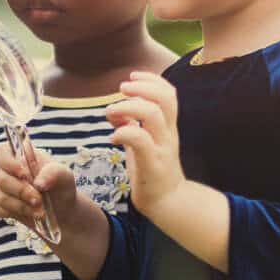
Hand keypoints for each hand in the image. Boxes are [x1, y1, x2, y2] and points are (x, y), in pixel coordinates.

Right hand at [0, 140, 77, 234]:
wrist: (61, 211)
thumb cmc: (61, 187)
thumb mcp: (65, 176)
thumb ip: (54, 173)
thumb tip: (38, 183)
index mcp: (21, 155)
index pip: (1, 151)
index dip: (8, 162)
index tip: (24, 174)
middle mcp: (7, 169)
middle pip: (1, 178)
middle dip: (21, 192)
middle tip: (39, 200)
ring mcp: (0, 187)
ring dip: (20, 206)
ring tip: (39, 211)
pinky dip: (11, 213)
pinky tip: (27, 214)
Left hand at [106, 71, 184, 211]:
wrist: (167, 203)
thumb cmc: (153, 170)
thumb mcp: (144, 143)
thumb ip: (133, 124)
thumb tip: (115, 110)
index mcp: (168, 126)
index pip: (169, 93)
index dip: (151, 79)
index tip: (132, 77)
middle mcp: (168, 134)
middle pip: (165, 98)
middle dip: (141, 87)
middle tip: (121, 89)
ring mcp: (162, 149)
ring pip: (153, 115)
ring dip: (128, 107)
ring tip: (111, 112)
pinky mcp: (153, 165)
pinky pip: (141, 141)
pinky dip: (124, 132)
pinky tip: (113, 137)